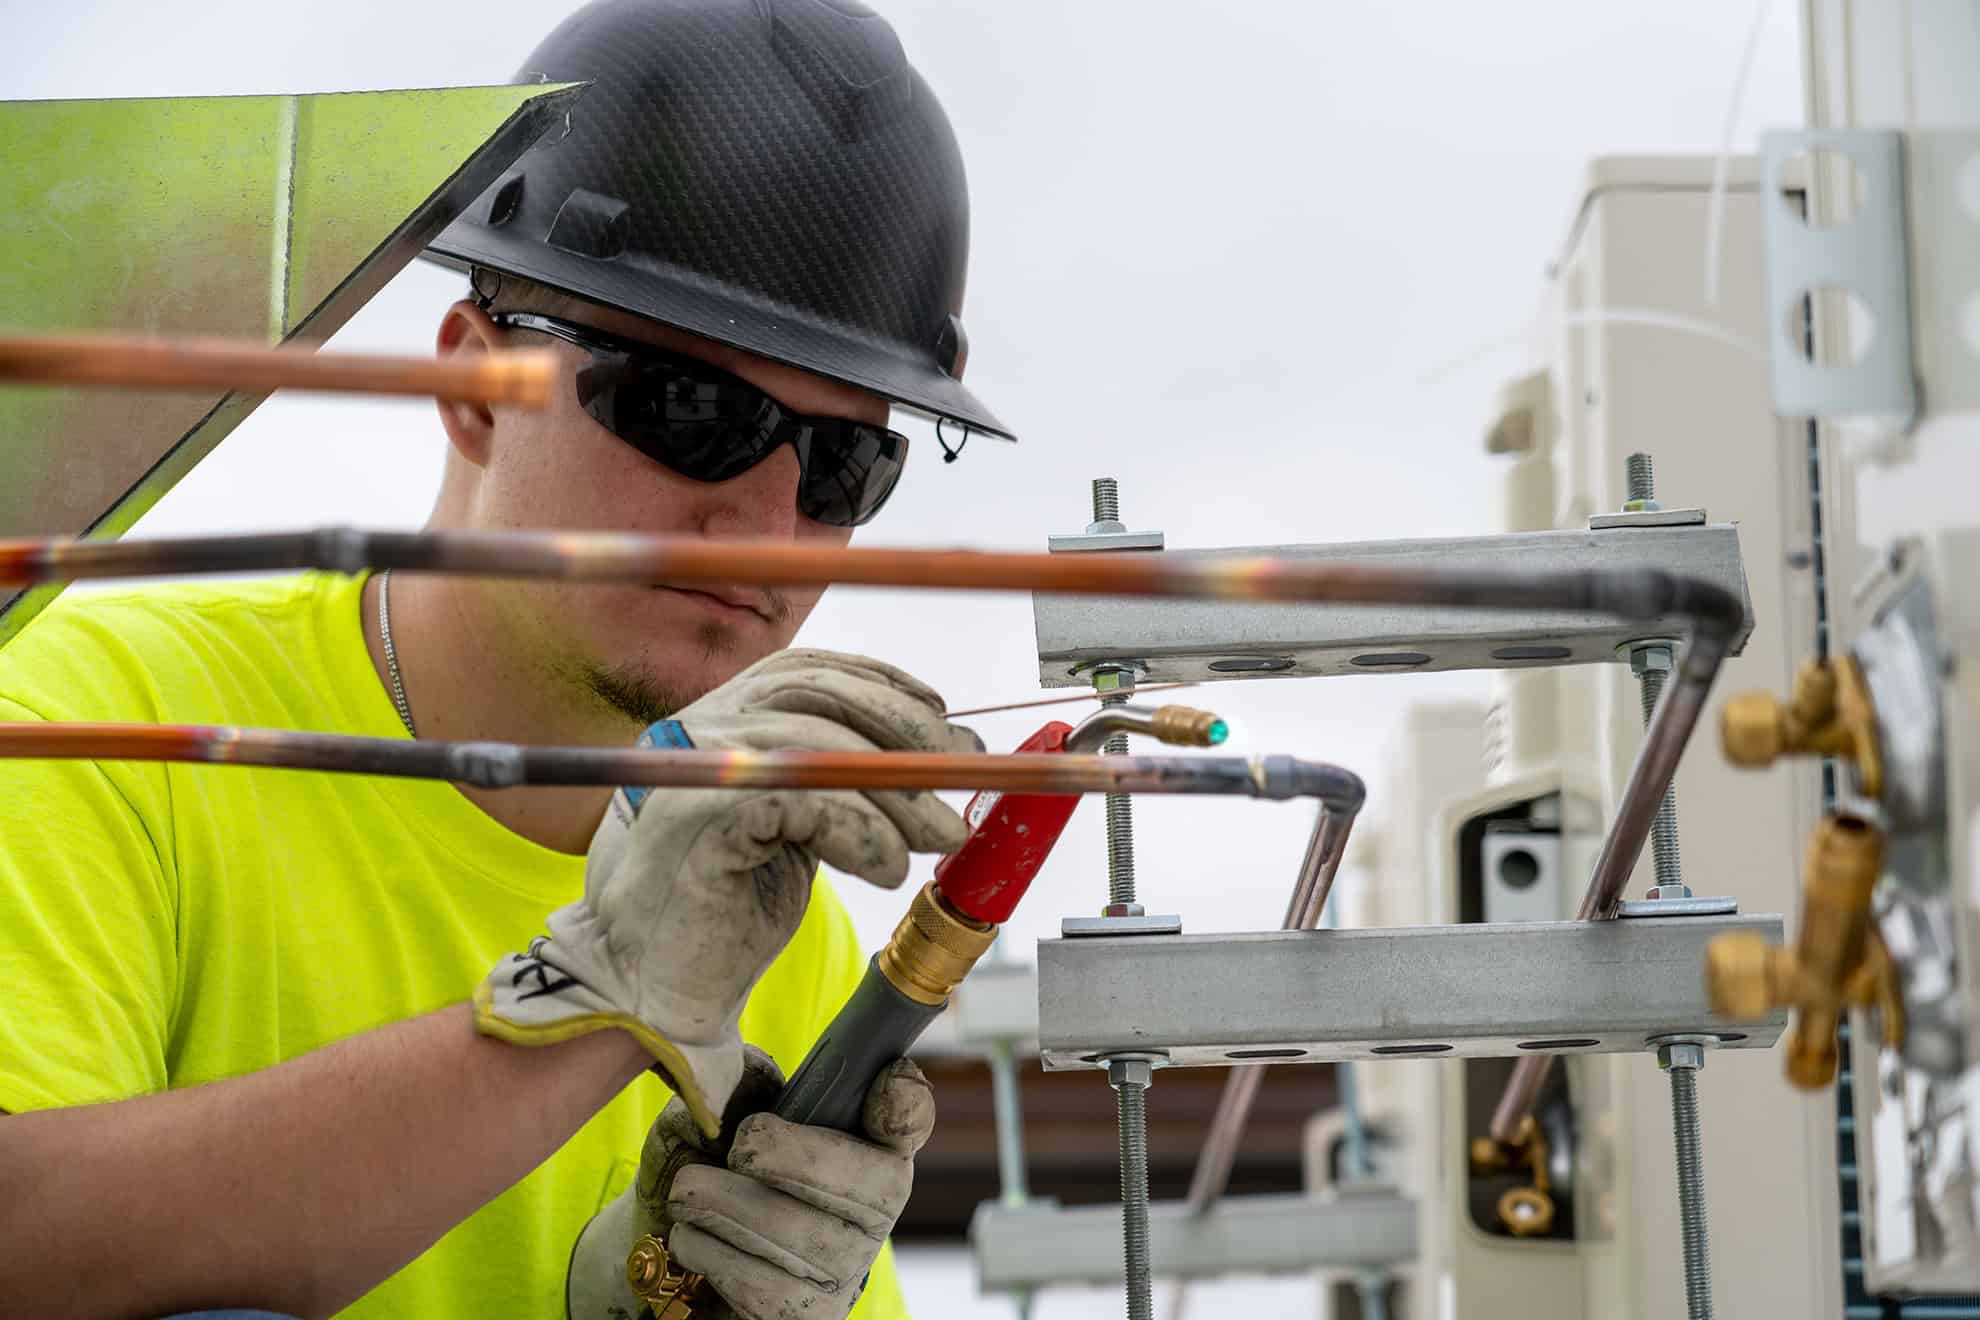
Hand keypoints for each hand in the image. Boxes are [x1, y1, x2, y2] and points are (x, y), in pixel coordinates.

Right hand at [475, 651, 975, 1134]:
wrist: (645, 988)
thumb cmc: (722, 911)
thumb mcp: (802, 833)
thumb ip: (854, 786)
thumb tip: (957, 753)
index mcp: (719, 722)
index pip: (809, 668)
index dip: (884, 684)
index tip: (943, 720)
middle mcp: (699, 730)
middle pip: (817, 691)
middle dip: (905, 729)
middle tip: (962, 779)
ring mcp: (691, 767)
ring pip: (815, 742)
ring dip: (897, 790)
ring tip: (938, 837)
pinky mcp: (695, 815)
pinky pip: (800, 799)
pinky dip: (861, 829)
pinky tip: (886, 867)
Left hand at [568, 1048, 935, 1319]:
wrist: (681, 1249)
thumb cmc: (715, 1169)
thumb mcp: (725, 1114)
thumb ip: (745, 1085)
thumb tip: (753, 1076)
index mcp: (868, 1146)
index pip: (908, 1121)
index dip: (906, 1104)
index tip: (892, 1078)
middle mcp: (875, 1212)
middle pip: (863, 1181)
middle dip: (789, 1156)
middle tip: (740, 1146)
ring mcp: (846, 1270)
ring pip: (797, 1233)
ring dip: (725, 1204)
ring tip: (689, 1190)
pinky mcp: (809, 1316)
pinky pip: (760, 1283)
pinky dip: (710, 1250)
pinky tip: (693, 1235)